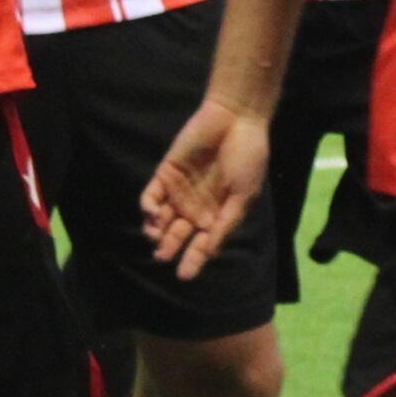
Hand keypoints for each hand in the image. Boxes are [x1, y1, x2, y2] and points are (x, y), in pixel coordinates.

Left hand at [138, 98, 273, 282]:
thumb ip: (226, 223)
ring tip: (156, 237)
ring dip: (155, 231)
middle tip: (162, 257)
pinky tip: (151, 215)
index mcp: (217, 215)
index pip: (202, 244)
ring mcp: (179, 191)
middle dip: (170, 248)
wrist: (236, 120)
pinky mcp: (166, 174)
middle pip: (178, 235)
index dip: (194, 260)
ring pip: (161, 219)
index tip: (185, 276)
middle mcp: (196, 207)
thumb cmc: (247, 157)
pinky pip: (152, 196)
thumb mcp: (243, 195)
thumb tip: (211, 252)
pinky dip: (148, 208)